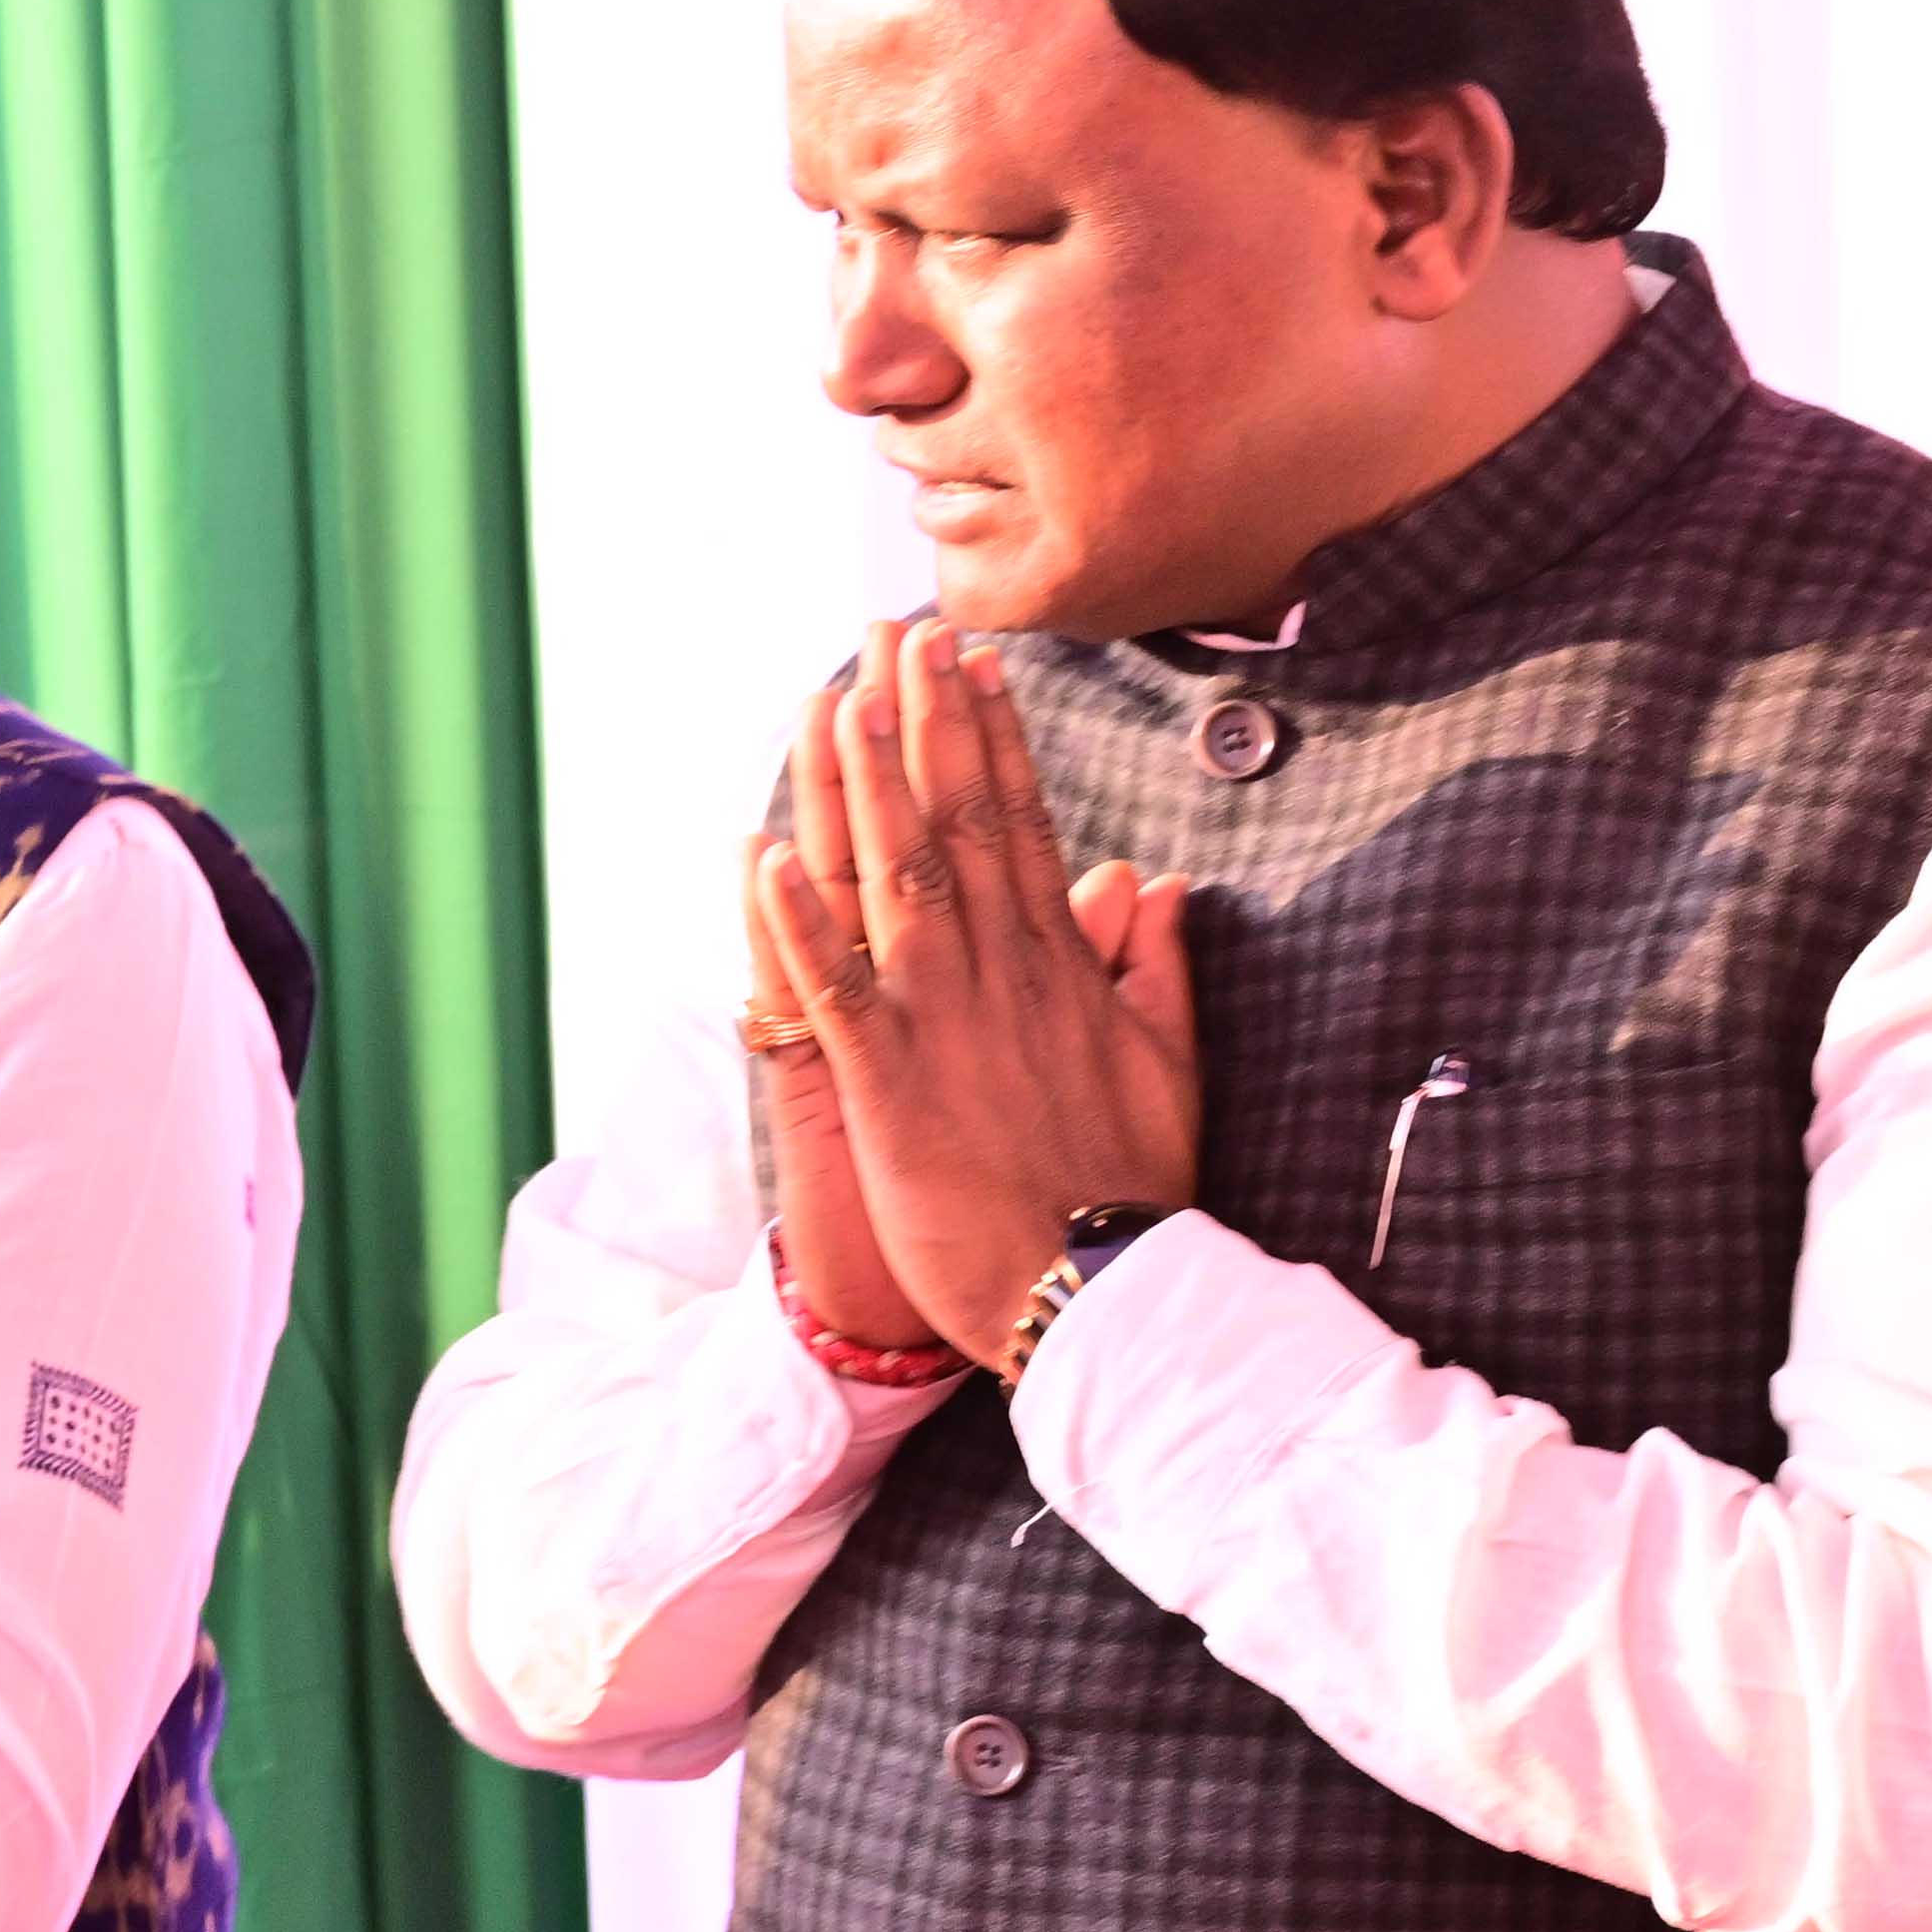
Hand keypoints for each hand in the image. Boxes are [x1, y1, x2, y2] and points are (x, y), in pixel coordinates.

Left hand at [749, 620, 1202, 1363]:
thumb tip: (1160, 884)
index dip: (992, 740)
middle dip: (925, 726)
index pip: (1023, 828)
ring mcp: (944, 1027)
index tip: (970, 664)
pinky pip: (835, 992)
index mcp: (1062, 971)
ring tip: (835, 701)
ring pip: (896, 884)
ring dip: (860, 791)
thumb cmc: (1130, 1193)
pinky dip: (797, 926)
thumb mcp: (1168, 1066)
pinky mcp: (890, 1087)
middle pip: (958, 828)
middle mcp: (1003, 978)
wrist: (1104, 1296)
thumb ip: (1158, 969)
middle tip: (896, 635)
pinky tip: (763, 859)